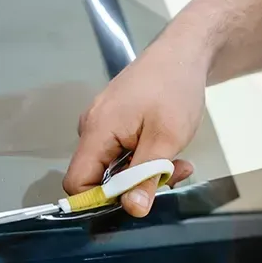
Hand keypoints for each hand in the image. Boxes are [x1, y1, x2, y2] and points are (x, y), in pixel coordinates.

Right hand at [63, 46, 200, 216]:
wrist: (184, 52)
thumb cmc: (175, 88)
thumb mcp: (166, 138)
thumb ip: (146, 176)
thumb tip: (132, 210)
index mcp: (96, 130)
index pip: (77, 183)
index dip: (100, 201)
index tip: (134, 203)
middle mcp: (91, 128)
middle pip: (97, 177)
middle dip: (134, 186)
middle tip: (172, 176)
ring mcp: (102, 123)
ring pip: (114, 167)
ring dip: (145, 172)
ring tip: (178, 161)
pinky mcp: (115, 121)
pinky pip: (121, 152)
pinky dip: (145, 158)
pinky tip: (169, 150)